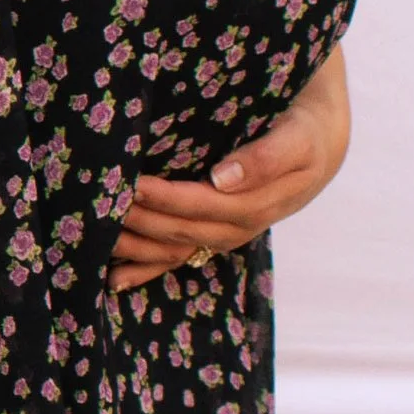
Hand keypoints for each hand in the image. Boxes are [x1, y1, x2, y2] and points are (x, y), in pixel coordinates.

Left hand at [111, 46, 351, 294]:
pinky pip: (179, 258)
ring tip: (95, 239)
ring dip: (136, 247)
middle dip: (140, 220)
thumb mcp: (297, 139)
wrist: (318, 143)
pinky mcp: (214, 235)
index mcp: (257, 203)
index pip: (203, 204)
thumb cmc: (305, 133)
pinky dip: (148, 270)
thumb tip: (224, 179)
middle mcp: (238, 226)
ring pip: (175, 248)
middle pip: (182, 229)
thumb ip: (265, 158)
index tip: (132, 184)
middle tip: (100, 204)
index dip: (166, 198)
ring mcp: (225, 235)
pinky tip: (115, 280)